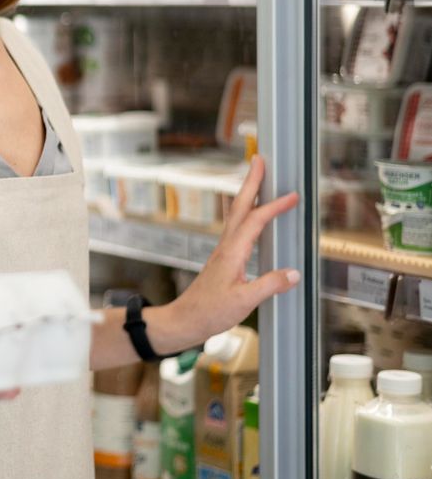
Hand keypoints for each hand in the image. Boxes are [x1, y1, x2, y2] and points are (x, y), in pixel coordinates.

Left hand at [154, 155, 300, 350]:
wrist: (186, 319)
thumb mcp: (244, 302)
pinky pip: (236, 227)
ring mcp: (223, 251)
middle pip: (240, 207)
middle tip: (259, 159)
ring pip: (237, 215)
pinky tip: (248, 215)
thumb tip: (293, 273)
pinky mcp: (223, 258)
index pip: (255, 222)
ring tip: (257, 178)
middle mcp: (226, 246)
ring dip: (248, 194)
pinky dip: (245, 213)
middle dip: (251, 182)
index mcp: (232, 252)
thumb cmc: (210, 312)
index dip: (274, 207)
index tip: (292, 195)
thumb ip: (269, 285)